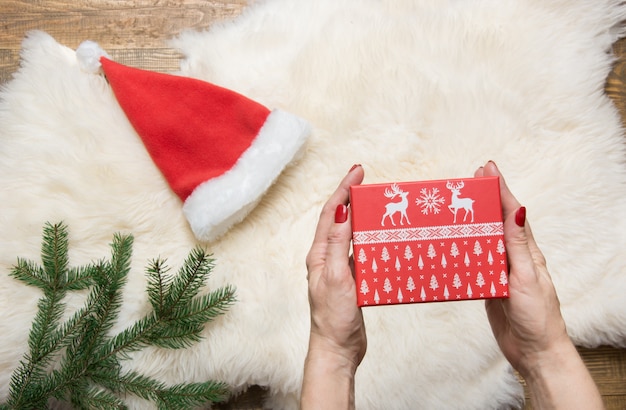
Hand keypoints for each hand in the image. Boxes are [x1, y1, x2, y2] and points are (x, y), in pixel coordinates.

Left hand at [301, 165, 365, 408]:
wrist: (338, 349)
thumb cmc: (333, 317)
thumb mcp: (337, 278)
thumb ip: (338, 246)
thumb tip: (342, 213)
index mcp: (319, 254)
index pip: (331, 214)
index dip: (342, 190)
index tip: (357, 171)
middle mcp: (327, 257)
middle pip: (339, 219)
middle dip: (350, 197)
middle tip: (366, 179)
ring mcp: (340, 268)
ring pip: (351, 234)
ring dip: (362, 216)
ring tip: (377, 201)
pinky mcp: (353, 279)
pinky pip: (362, 252)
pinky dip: (371, 239)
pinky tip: (383, 235)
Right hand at [476, 161, 568, 375]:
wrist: (534, 352)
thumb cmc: (537, 317)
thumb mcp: (526, 277)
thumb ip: (518, 245)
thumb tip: (518, 210)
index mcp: (526, 252)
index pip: (512, 213)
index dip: (501, 189)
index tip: (488, 168)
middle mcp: (514, 258)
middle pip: (497, 222)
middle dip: (487, 198)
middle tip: (472, 178)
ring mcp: (501, 272)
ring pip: (484, 240)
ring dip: (473, 220)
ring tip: (458, 203)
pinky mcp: (489, 287)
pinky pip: (475, 262)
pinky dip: (465, 249)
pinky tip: (454, 243)